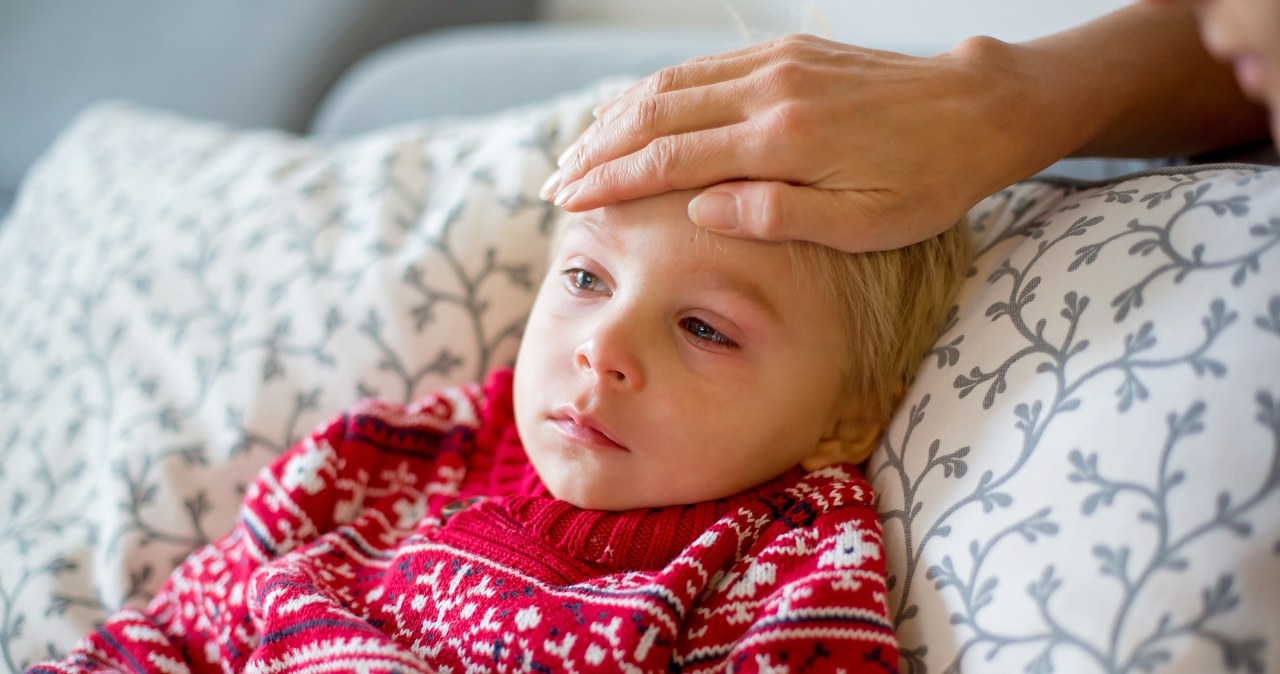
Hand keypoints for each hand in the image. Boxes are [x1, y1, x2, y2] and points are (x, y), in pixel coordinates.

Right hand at [542, 34, 1038, 252]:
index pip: (671, 160)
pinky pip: (705, 67)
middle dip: (597, 149)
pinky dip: (658, 91)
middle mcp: (770, 91)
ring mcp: (777, 64)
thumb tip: (699, 210)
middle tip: (555, 182)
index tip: (569, 200)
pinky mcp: (788, 52)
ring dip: (617, 117)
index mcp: (784, 142)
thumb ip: (777, 216)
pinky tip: (637, 113)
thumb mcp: (865, 224)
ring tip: (579, 151)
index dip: (612, 180)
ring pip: (672, 84)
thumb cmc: (929, 180)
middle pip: (656, 115)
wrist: (980, 108)